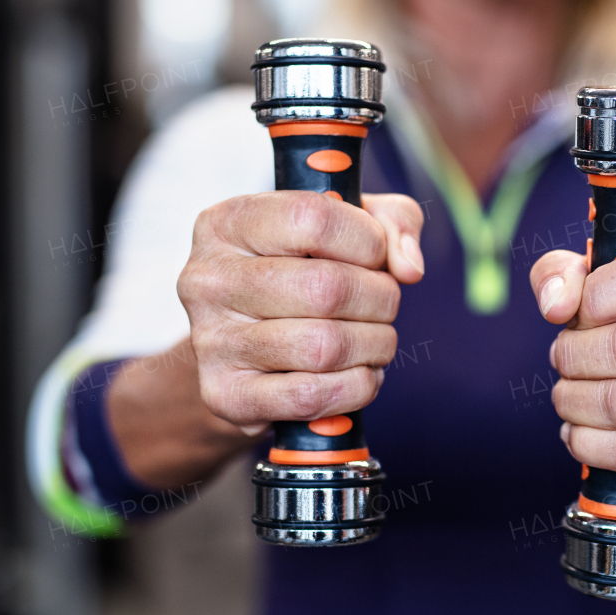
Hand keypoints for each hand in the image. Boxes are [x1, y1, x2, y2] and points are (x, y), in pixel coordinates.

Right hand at [177, 191, 424, 432]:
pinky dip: (357, 387)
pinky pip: (312, 395)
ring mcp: (211, 341)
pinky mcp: (226, 396)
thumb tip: (408, 267)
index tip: (375, 256)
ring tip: (374, 340)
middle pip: (327, 287)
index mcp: (228, 223)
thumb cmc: (302, 278)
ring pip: (325, 346)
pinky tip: (360, 374)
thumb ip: (392, 221)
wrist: (247, 356)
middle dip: (380, 299)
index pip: (313, 218)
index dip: (367, 241)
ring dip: (374, 346)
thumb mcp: (348, 228)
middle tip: (382, 305)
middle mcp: (207, 279)